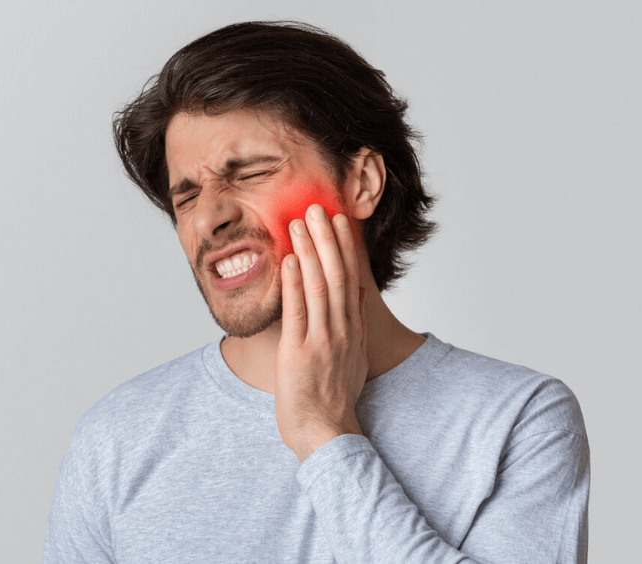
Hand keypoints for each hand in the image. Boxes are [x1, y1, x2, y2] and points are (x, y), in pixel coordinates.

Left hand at [275, 204, 367, 461]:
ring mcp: (322, 340)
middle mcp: (341, 330)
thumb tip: (349, 299)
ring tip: (301, 222)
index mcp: (353, 330)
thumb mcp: (352, 359)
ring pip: (317, 286)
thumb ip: (350, 328)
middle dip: (327, 239)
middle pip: (335, 275)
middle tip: (318, 208)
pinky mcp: (300, 352)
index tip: (339, 221)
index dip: (345, 248)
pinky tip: (289, 260)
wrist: (327, 433)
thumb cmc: (334, 400)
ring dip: (309, 251)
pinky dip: (294, 284)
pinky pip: (298, 312)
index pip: (350, 280)